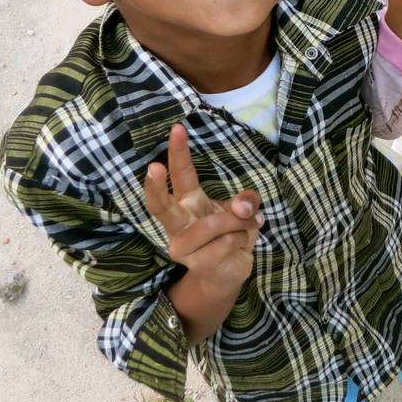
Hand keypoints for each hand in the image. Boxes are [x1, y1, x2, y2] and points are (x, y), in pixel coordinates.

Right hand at [143, 123, 262, 295]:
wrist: (229, 273)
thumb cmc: (231, 234)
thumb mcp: (243, 210)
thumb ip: (247, 200)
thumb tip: (243, 206)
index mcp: (188, 203)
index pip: (181, 175)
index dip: (178, 152)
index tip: (177, 128)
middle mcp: (179, 224)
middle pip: (161, 206)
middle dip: (155, 187)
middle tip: (152, 166)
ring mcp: (183, 246)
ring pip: (216, 223)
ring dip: (241, 222)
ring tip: (249, 225)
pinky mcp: (196, 263)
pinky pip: (227, 242)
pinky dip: (243, 238)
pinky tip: (240, 244)